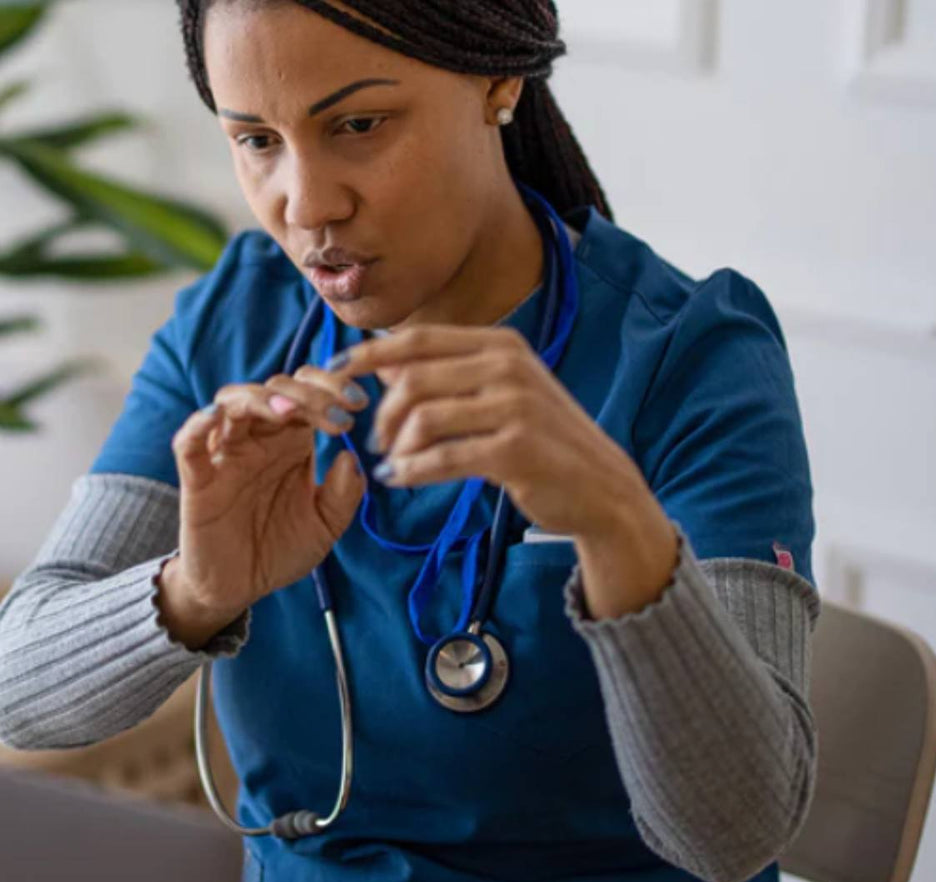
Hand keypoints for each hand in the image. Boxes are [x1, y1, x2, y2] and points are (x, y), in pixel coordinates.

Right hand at [158, 366, 369, 647]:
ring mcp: (225, 456)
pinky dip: (197, 424)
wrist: (238, 589)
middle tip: (338, 418)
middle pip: (275, 389)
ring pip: (232, 402)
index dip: (331, 388)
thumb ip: (343, 495)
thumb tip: (350, 456)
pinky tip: (215, 416)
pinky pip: (188, 444)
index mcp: (290, 443)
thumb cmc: (280, 550)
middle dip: (308, 394)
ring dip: (260, 398)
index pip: (307, 394)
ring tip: (289, 410)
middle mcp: (258, 440)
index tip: (359, 404)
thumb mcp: (324, 527)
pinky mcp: (197, 481)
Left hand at [330, 325, 677, 616]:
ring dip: (395, 446)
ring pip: (422, 419)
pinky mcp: (516, 449)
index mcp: (501, 344)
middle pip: (412, 380)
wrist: (601, 488)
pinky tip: (400, 479)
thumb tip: (379, 357)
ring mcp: (516, 406)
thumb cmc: (541, 440)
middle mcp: (509, 366)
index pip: (417, 339)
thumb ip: (444, 374)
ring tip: (393, 463)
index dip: (367, 354)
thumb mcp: (498, 393)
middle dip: (382, 414)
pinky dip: (411, 470)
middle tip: (376, 442)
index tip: (335, 370)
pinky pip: (441, 457)